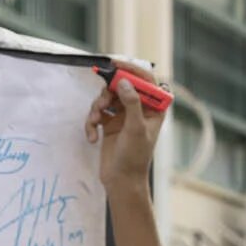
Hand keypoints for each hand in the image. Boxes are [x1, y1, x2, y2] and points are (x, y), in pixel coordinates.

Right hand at [87, 62, 164, 193]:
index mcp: (154, 107)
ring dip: (97, 108)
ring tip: (94, 121)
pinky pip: (97, 114)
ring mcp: (123, 115)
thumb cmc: (135, 157)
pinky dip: (91, 123)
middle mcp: (139, 108)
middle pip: (121, 86)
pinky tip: (92, 136)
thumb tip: (124, 81)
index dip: (131, 69)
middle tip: (102, 103)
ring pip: (106, 98)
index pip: (145, 80)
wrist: (121, 181)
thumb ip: (131, 103)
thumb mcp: (136, 128)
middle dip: (108, 92)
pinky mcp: (109, 124)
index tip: (115, 64)